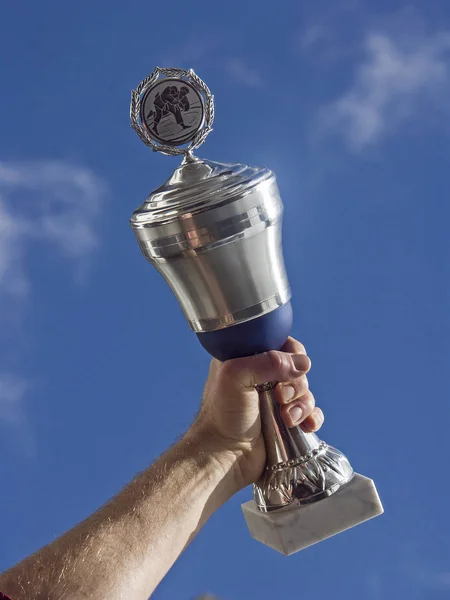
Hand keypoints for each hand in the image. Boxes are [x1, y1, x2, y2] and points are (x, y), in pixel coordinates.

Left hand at [189, 337, 323, 490]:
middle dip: (296, 384)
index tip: (289, 365)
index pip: (280, 343)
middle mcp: (262, 377)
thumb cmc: (222, 414)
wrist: (223, 456)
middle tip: (280, 397)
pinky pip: (311, 413)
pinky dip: (312, 418)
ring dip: (302, 404)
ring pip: (306, 392)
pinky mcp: (285, 422)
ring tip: (287, 418)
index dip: (291, 353)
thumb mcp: (236, 376)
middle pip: (297, 369)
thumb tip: (304, 363)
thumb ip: (268, 362)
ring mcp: (275, 400)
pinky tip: (305, 426)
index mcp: (247, 358)